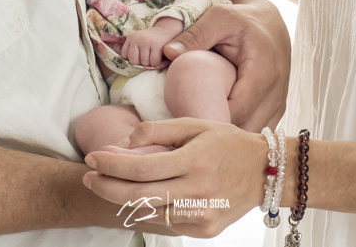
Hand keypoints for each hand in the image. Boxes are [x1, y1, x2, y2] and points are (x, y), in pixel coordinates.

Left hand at [83, 119, 266, 238]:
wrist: (266, 172)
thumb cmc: (227, 143)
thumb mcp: (194, 125)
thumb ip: (156, 131)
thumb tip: (122, 144)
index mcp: (195, 161)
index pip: (141, 168)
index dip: (111, 164)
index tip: (92, 157)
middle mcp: (198, 192)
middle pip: (138, 197)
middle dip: (106, 187)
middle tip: (88, 177)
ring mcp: (201, 216)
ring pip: (148, 214)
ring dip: (121, 200)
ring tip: (107, 185)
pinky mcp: (204, 231)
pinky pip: (165, 223)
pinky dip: (146, 211)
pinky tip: (138, 198)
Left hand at [121, 19, 179, 67]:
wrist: (165, 30)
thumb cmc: (150, 40)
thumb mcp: (138, 41)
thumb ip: (132, 50)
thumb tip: (127, 61)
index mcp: (131, 37)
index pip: (125, 55)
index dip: (133, 58)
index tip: (139, 55)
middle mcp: (137, 38)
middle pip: (133, 61)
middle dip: (140, 62)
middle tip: (146, 58)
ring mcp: (146, 41)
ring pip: (144, 63)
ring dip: (150, 63)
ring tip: (152, 56)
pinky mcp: (157, 45)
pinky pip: (154, 62)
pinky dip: (157, 63)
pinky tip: (158, 56)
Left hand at [165, 0, 289, 130]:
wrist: (270, 21)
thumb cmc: (242, 18)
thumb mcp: (220, 17)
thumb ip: (196, 34)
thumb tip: (168, 53)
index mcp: (263, 71)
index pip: (236, 111)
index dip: (209, 118)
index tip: (182, 116)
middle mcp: (276, 92)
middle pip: (244, 128)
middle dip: (216, 132)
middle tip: (185, 130)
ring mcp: (279, 104)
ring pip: (252, 134)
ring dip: (227, 135)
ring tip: (198, 129)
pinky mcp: (276, 109)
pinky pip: (257, 130)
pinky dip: (237, 132)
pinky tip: (215, 125)